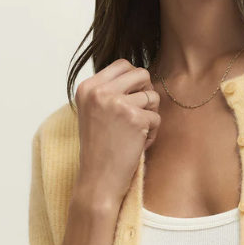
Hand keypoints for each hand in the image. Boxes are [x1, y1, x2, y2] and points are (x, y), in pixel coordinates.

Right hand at [74, 58, 160, 206]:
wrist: (98, 180)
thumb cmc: (99, 149)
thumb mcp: (94, 112)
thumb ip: (109, 91)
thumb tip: (139, 73)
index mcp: (87, 87)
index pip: (122, 64)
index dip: (134, 81)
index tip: (132, 99)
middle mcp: (99, 91)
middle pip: (141, 74)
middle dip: (147, 93)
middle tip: (140, 114)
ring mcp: (116, 103)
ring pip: (152, 96)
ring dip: (150, 116)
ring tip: (136, 133)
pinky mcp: (134, 118)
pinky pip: (156, 118)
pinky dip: (152, 133)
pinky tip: (138, 145)